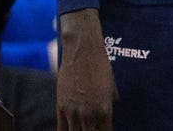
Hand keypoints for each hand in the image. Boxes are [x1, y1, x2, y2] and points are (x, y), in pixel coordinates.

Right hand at [57, 9, 117, 130]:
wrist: (82, 51)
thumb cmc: (100, 66)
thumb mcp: (111, 88)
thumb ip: (109, 104)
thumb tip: (105, 113)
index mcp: (105, 111)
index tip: (102, 130)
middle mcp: (89, 114)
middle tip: (93, 129)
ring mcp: (73, 111)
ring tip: (81, 129)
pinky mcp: (61, 106)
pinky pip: (61, 128)